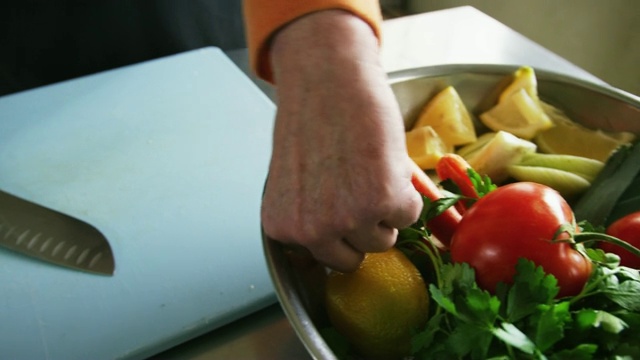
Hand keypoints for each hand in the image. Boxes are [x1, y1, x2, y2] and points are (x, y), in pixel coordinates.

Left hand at [261, 10, 422, 271]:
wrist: (327, 78)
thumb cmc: (310, 120)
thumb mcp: (295, 183)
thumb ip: (309, 215)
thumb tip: (339, 238)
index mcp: (282, 227)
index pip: (324, 257)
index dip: (340, 231)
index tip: (344, 207)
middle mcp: (310, 231)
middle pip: (354, 257)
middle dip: (363, 228)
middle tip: (361, 188)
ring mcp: (347, 219)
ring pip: (384, 239)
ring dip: (385, 211)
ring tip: (371, 172)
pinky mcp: (383, 200)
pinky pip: (410, 216)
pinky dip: (407, 192)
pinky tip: (385, 163)